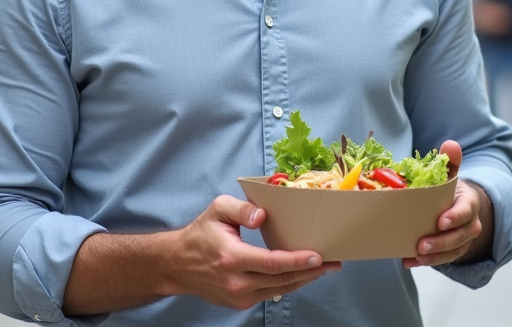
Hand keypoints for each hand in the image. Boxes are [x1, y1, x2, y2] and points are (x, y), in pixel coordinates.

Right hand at [169, 195, 339, 309]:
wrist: (178, 264)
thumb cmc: (201, 234)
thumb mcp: (218, 210)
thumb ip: (242, 209)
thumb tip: (262, 217)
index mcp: (231, 257)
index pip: (272, 262)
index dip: (297, 261)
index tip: (318, 256)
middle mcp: (236, 281)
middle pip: (282, 279)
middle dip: (310, 271)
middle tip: (333, 262)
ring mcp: (238, 296)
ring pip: (280, 289)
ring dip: (304, 279)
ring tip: (324, 268)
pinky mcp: (240, 303)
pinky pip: (271, 293)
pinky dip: (288, 283)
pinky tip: (300, 274)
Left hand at [402, 140, 490, 268]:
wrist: (457, 206)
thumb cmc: (450, 189)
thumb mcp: (451, 174)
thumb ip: (450, 161)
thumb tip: (450, 145)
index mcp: (469, 203)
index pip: (466, 211)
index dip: (455, 217)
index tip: (441, 221)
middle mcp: (470, 224)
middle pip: (460, 236)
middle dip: (441, 242)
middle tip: (422, 245)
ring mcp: (462, 240)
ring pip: (452, 252)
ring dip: (433, 256)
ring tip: (415, 256)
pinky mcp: (452, 251)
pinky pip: (442, 260)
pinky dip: (425, 262)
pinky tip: (409, 262)